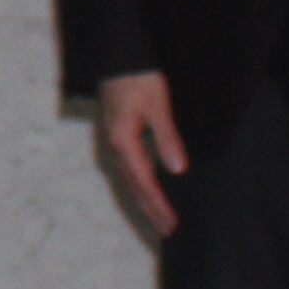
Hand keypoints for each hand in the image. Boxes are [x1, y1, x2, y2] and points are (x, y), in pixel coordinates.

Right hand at [96, 70, 189, 236]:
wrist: (118, 57)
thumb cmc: (139, 78)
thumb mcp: (158, 105)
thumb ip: (167, 137)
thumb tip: (177, 169)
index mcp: (123, 141)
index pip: (144, 182)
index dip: (159, 205)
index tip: (172, 223)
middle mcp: (113, 147)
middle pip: (133, 187)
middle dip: (151, 210)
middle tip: (168, 231)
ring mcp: (111, 143)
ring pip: (128, 181)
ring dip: (144, 201)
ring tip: (159, 218)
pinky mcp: (115, 137)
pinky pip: (127, 170)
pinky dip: (139, 186)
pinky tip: (148, 190)